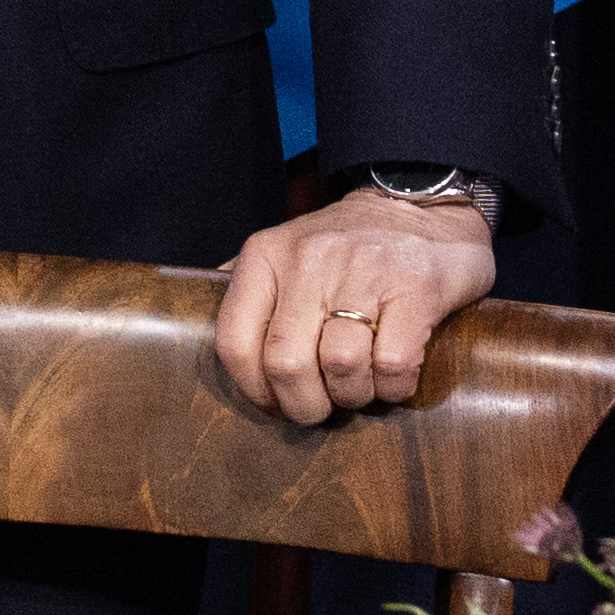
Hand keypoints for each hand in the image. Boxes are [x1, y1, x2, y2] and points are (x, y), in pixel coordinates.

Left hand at [214, 186, 496, 425]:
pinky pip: (392, 365)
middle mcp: (309, 258)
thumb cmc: (344, 249)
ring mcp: (364, 271)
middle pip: (285, 363)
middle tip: (320, 406)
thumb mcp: (283, 252)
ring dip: (352, 395)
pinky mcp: (415, 289)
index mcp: (265, 254)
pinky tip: (391, 377)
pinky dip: (392, 388)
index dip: (251, 389)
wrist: (418, 208)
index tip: (273, 404)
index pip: (234, 340)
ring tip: (358, 386)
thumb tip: (197, 333)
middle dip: (304, 404)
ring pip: (340, 367)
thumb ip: (247, 290)